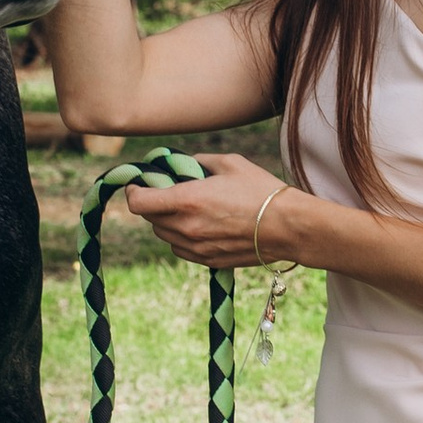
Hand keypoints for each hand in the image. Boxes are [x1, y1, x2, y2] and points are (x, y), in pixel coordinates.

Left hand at [120, 154, 291, 268]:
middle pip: (150, 219)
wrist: (288, 226)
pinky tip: (200, 225)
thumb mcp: (230, 163)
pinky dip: (182, 237)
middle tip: (169, 191)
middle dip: (153, 203)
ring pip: (164, 236)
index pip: (138, 202)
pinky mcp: (208, 260)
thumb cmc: (262, 190)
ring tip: (188, 209)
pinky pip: (181, 250)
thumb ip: (199, 162)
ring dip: (167, 221)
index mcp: (186, 200)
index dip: (134, 191)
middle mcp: (186, 227)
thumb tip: (184, 164)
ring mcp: (196, 247)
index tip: (140, 183)